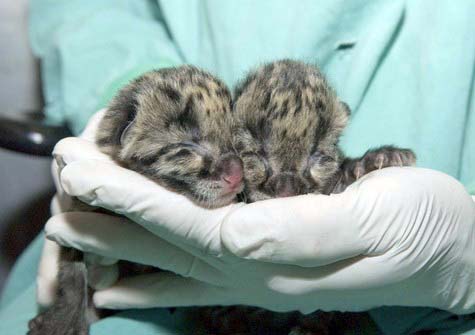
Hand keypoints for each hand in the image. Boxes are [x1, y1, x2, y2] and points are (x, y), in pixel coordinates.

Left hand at [45, 123, 474, 314]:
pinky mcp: (266, 267)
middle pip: (163, 245)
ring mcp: (256, 277)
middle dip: (106, 213)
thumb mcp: (373, 218)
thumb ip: (303, 231)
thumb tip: (235, 234)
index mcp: (275, 259)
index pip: (185, 225)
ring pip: (168, 263)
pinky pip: (192, 276)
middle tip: (57, 185)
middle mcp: (254, 275)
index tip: (83, 170)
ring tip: (63, 230)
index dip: (130, 198)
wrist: (450, 253)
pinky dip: (149, 279)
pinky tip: (117, 284)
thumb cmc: (420, 226)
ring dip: (115, 244)